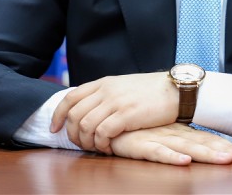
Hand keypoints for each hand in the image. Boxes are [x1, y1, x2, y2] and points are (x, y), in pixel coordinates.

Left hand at [50, 73, 177, 153]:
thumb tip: (90, 107)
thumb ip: (106, 93)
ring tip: (95, 148)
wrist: (176, 90)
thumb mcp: (124, 85)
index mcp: (104, 82)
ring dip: (86, 142)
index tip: (55, 128)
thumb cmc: (152, 91)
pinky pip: (102, 133)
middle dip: (72, 134)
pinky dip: (101, 145)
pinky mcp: (126, 115)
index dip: (58, 115)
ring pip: (86, 125)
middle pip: (75, 114)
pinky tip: (108, 148)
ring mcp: (115, 102)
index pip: (70, 97)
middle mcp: (106, 90)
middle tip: (80, 144)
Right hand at [110, 123, 231, 165]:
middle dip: (223, 151)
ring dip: (206, 154)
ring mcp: (157, 137)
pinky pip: (157, 152)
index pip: (205, 139)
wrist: (105, 117)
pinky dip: (171, 157)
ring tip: (225, 160)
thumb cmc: (133, 127)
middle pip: (202, 143)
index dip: (223, 146)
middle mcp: (172, 133)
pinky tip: (184, 161)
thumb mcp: (156, 133)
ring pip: (186, 147)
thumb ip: (174, 139)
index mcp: (177, 131)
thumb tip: (192, 148)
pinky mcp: (140, 144)